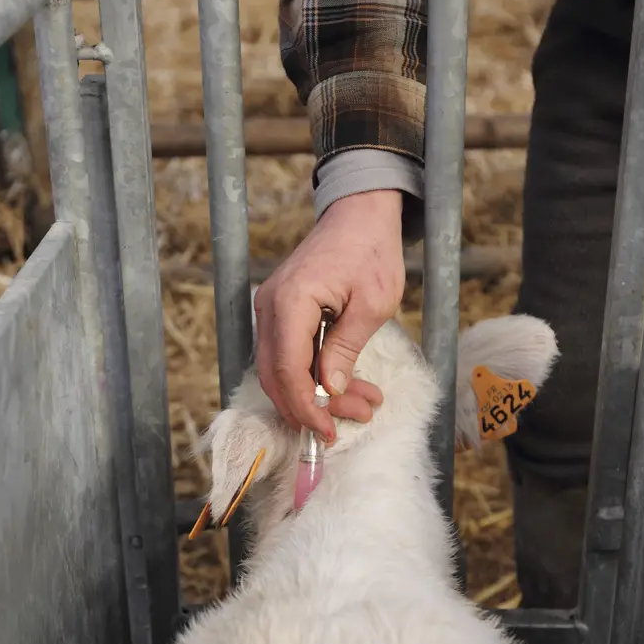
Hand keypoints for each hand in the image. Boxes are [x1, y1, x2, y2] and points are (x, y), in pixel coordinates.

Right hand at [254, 190, 405, 442]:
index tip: (327, 430)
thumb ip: (346, 348)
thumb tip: (327, 390)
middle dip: (312, 406)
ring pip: (282, 370)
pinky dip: (312, 374)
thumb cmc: (371, 250)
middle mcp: (270, 307)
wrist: (359, 213)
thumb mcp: (372, 304)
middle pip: (277, 376)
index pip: (288, 371)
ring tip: (362, 402)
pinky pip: (289, 354)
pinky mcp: (280, 313)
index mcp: (291, 302)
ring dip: (315, 394)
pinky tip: (344, 384)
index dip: (305, 407)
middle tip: (354, 418)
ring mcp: (271, 309)